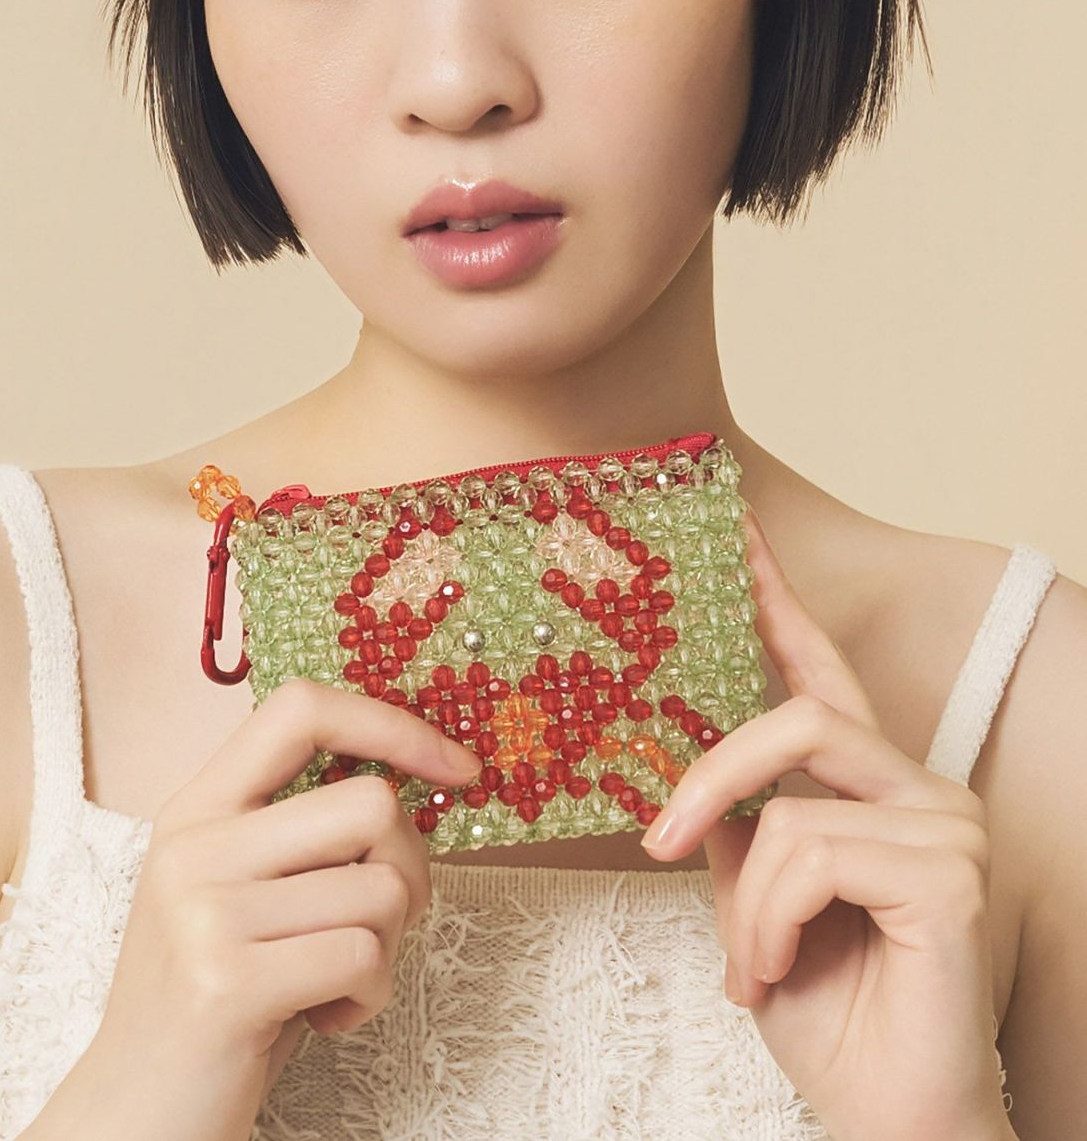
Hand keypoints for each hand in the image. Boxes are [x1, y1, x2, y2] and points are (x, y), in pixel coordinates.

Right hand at [87, 679, 481, 1140]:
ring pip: (381, 888)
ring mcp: (204, 912)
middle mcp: (194, 846)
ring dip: (387, 948)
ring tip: (332, 979)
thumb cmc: (218, 994)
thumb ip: (303, 829)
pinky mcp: (226, 984)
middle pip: (371, 804)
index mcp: (198, 806)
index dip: (393, 725)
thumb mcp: (241, 888)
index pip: (302, 709)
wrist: (134, 1113)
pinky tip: (323, 1017)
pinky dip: (370, 996)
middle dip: (413, 869)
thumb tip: (422, 777)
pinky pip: (364, 957)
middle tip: (383, 922)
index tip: (457, 767)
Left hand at [639, 506, 1012, 1140]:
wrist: (889, 1120)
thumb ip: (734, 828)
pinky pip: (811, 854)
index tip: (730, 527)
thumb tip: (687, 782)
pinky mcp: (952, 873)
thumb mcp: (753, 904)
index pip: (820, 667)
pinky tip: (779, 972)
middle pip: (798, 714)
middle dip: (709, 774)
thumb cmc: (829, 1010)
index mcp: (871, 783)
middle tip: (656, 840)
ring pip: (792, 802)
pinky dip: (768, 922)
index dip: (774, 594)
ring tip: (751, 962)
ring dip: (747, 897)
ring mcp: (946, 824)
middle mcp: (920, 785)